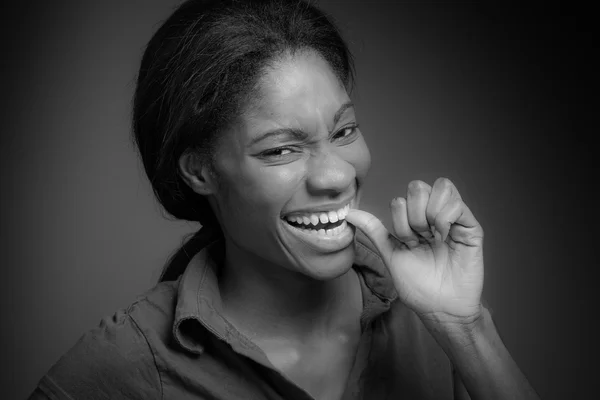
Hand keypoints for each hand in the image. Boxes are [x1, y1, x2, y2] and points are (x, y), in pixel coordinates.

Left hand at [346, 178, 484, 325]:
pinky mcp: (471, 226)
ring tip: (436, 237)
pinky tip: (445, 236)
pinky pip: (457, 203)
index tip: (408, 243)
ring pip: (439, 187)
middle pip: (417, 187)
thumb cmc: (418, 286)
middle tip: (422, 239)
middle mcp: (433, 216)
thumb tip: (348, 213)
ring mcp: (453, 219)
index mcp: (413, 222)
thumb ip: (374, 231)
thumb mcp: (391, 255)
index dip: (400, 221)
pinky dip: (446, 216)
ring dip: (431, 214)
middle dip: (414, 215)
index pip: (401, 199)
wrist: (440, 308)